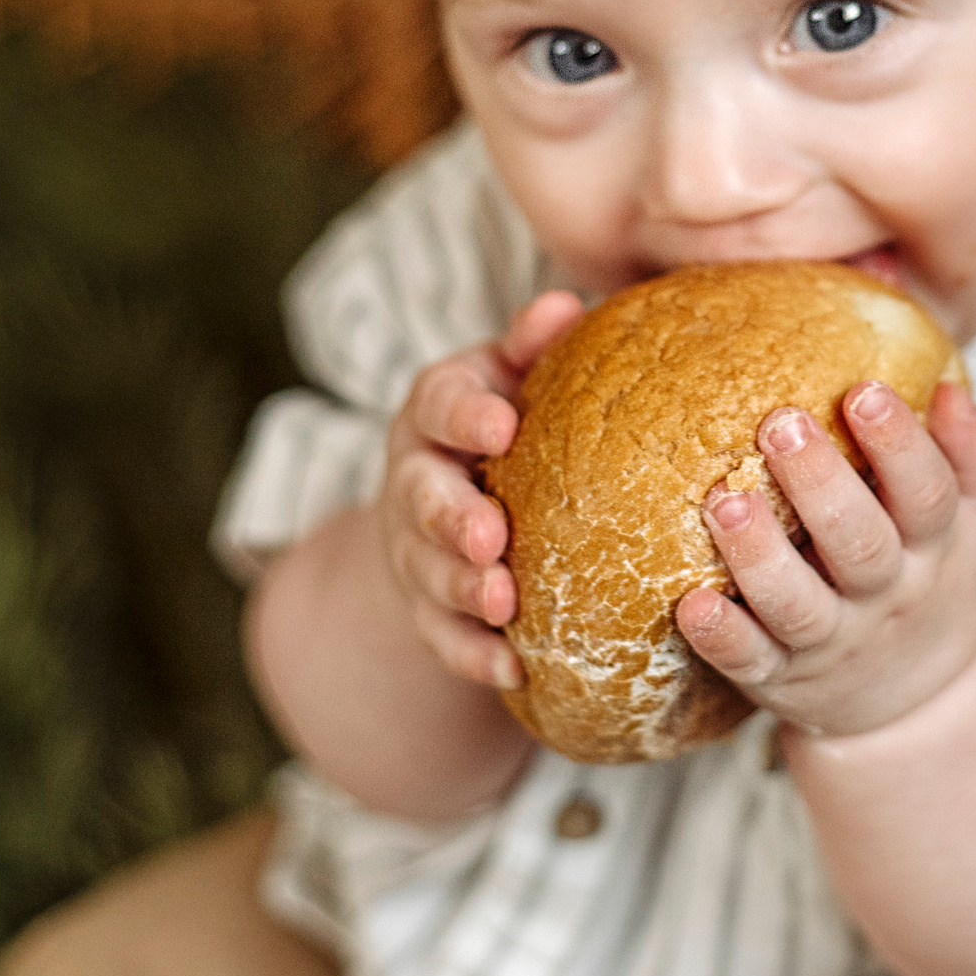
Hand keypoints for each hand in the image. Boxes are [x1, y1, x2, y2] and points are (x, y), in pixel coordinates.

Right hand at [378, 290, 584, 689]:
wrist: (445, 503)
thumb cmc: (503, 424)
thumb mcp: (510, 376)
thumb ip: (531, 346)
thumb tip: (562, 304)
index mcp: (434, 411)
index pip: (439, 404)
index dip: (465, 414)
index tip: (501, 424)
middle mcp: (414, 477)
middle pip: (421, 498)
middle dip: (451, 518)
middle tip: (490, 535)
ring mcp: (413, 547)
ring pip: (428, 572)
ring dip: (462, 590)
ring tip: (502, 605)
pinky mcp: (424, 607)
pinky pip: (443, 636)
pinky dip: (472, 655)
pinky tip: (513, 671)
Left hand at [675, 380, 975, 738]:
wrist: (921, 703)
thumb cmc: (936, 578)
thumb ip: (975, 455)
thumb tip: (951, 391)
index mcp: (935, 548)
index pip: (927, 495)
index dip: (900, 445)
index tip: (863, 391)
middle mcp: (884, 596)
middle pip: (859, 545)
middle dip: (820, 484)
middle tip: (781, 423)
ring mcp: (830, 641)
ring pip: (796, 604)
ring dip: (759, 555)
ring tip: (726, 500)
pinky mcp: (779, 676)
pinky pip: (750, 660)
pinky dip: (722, 637)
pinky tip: (692, 605)